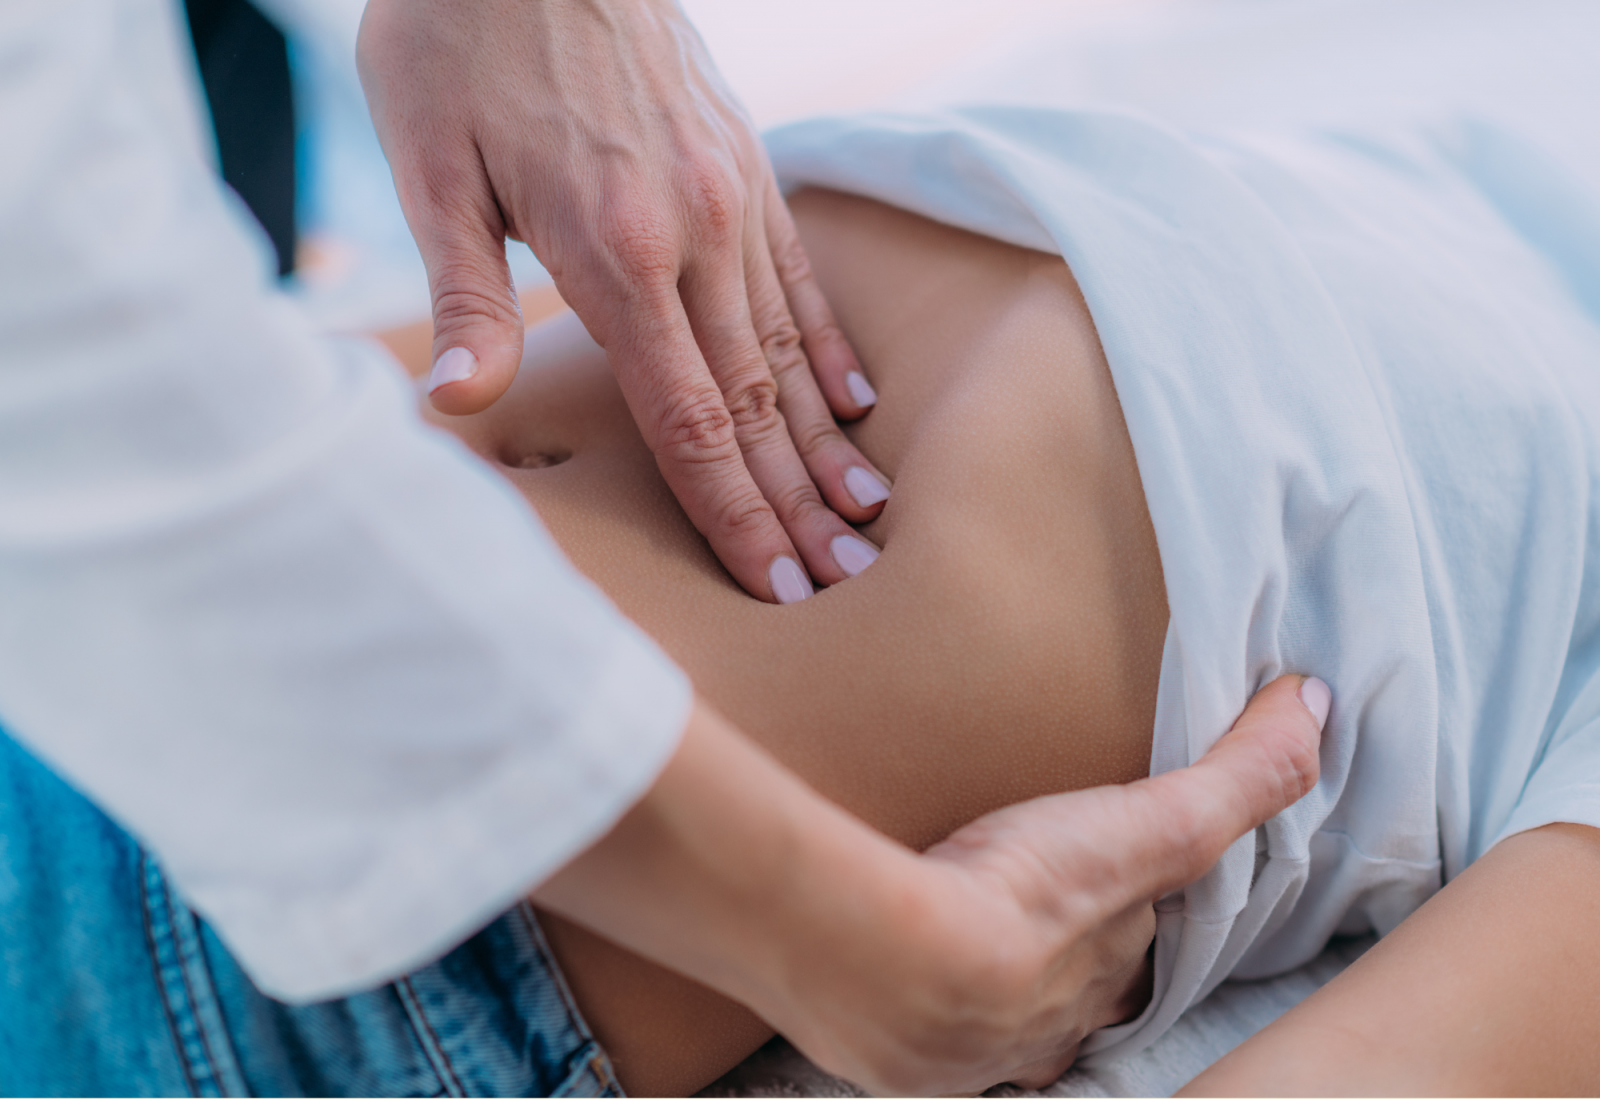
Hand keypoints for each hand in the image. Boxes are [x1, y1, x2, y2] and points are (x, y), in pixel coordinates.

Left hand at [357, 0, 891, 601]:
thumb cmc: (458, 42)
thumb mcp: (430, 166)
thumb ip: (463, 297)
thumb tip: (463, 405)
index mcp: (614, 249)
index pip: (688, 418)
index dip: (735, 513)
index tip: (780, 583)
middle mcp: (693, 232)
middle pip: (755, 400)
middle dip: (797, 502)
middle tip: (844, 579)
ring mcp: (731, 197)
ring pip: (789, 348)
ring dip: (826, 441)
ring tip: (868, 512)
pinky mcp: (747, 167)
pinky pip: (799, 274)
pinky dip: (829, 345)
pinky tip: (856, 401)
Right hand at [537, 675, 1328, 1095]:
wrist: (890, 960)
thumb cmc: (1026, 895)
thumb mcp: (1151, 827)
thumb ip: (1237, 775)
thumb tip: (1319, 707)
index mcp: (1100, 987)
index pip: (1127, 956)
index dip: (1126, 918)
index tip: (1108, 884)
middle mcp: (1037, 1036)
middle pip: (1056, 993)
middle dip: (1052, 958)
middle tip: (1024, 906)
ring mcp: (956, 1052)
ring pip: (982, 1016)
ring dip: (976, 979)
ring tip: (948, 929)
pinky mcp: (879, 1053)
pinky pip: (904, 1025)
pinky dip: (902, 995)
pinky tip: (884, 961)